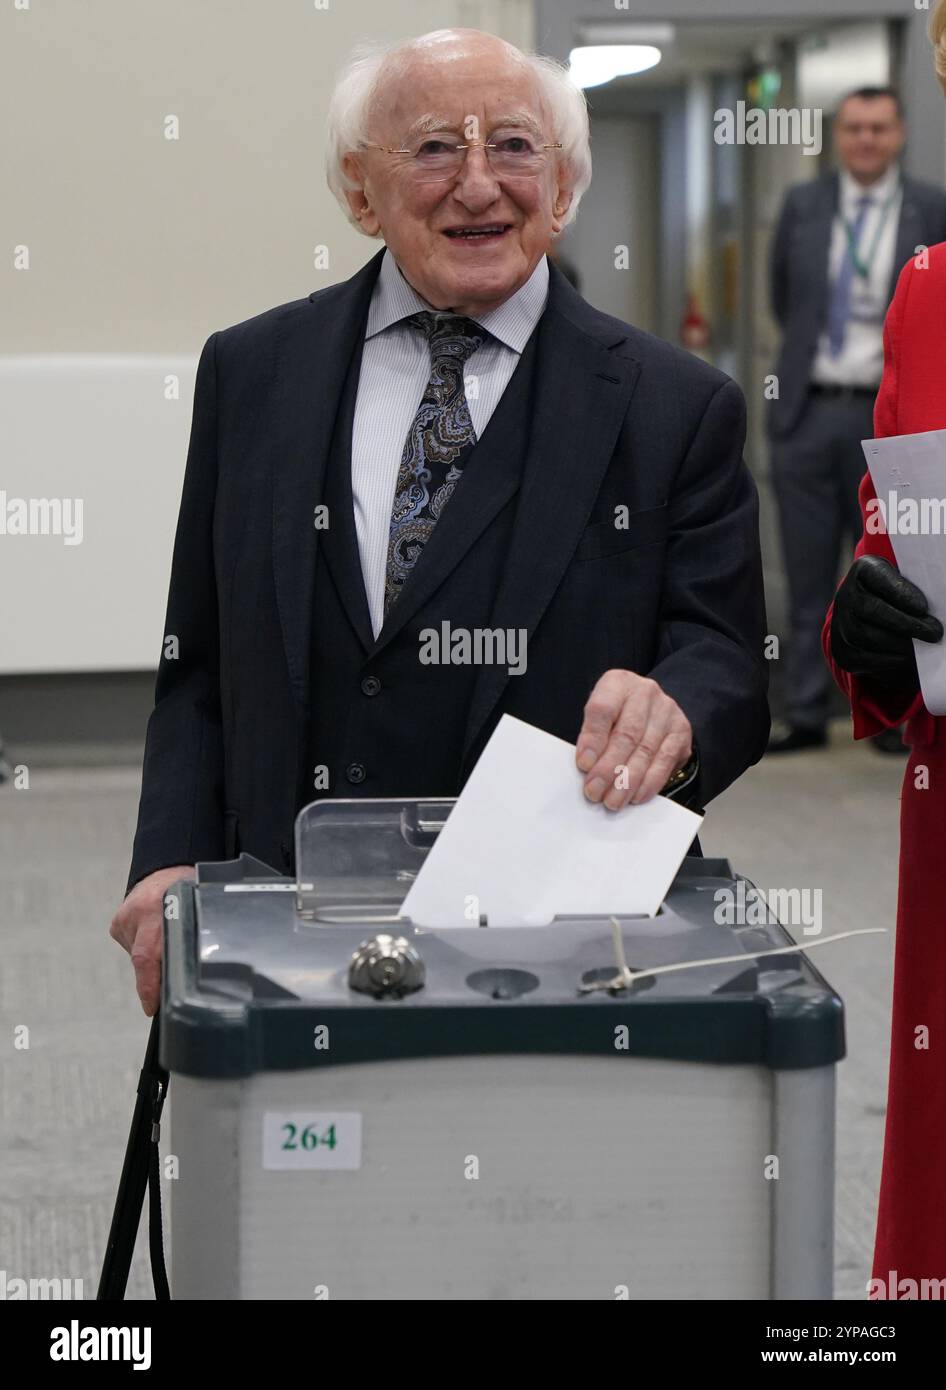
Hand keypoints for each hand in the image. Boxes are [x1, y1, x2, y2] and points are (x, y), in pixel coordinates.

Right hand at [109, 865, 194, 1015]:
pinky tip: (156, 936)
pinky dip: (146, 949)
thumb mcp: (195, 910)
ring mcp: (124, 919)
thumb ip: (189, 937)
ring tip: (168, 941)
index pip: (147, 956)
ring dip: (154, 959)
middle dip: (155, 977)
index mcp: (158, 909)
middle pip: (143, 960)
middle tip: (168, 987)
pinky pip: (133, 948)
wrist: (166, 871)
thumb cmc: (188, 893)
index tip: (151, 1008)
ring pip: (139, 956)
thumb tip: (191, 976)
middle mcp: (137, 914)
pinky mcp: (117, 925)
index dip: (149, 986)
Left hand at [576, 670, 692, 809]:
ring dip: (627, 781)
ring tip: (613, 800)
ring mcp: (667, 711)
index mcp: (618, 683)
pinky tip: (636, 796)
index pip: (603, 709)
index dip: (593, 739)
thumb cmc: (617, 715)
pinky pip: (664, 761)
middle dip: (609, 768)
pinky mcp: (681, 732)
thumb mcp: (599, 716)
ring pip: (646, 751)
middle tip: (594, 791)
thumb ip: (592, 737)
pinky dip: (649, 783)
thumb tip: (587, 771)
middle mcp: (645, 692)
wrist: (651, 708)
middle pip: (627, 734)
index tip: (584, 765)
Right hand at [831, 555, 942, 683]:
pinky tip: (908, 657)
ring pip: (869, 637)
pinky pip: (864, 658)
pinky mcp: (842, 650)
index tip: (923, 608)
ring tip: (925, 646)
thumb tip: (929, 612)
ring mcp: (840, 624)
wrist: (870, 616)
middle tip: (934, 632)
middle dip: (906, 624)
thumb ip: (913, 591)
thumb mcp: (904, 582)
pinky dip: (890, 660)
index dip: (900, 593)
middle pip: (872, 610)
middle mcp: (846, 595)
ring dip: (901, 645)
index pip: (878, 577)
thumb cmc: (898, 596)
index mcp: (864, 570)